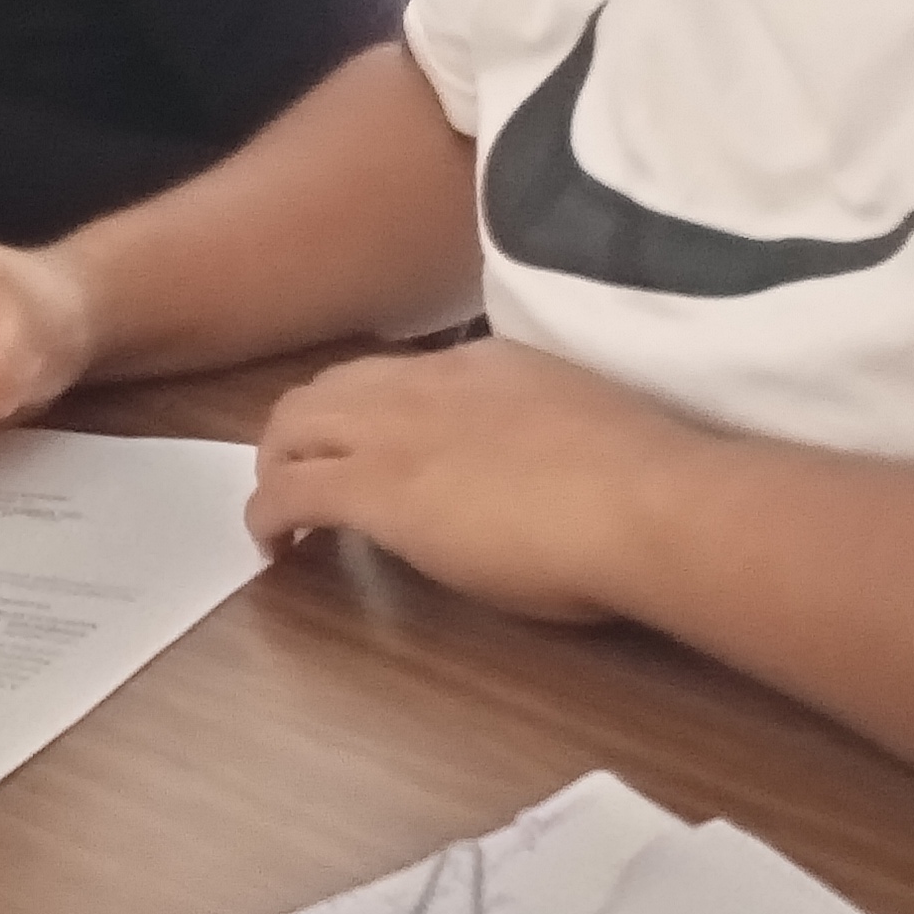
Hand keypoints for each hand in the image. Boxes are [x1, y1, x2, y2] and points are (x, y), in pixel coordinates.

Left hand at [248, 340, 709, 621]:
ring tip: (281, 513)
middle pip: (330, 387)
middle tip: (302, 478)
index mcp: (488, 364)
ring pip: (293, 426)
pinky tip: (273, 548)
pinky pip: (288, 493)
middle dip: (303, 430)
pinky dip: (267, 517)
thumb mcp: (584, 430)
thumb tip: (545, 472)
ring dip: (277, 466)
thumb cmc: (646, 482)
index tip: (379, 448)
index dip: (373, 411)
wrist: (644, 501)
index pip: (402, 374)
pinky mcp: (375, 489)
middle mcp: (429, 381)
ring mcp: (395, 431)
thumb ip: (545, 438)